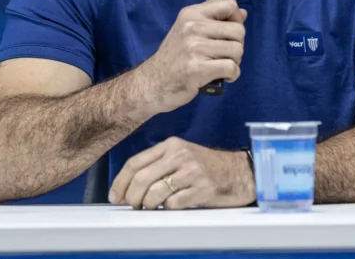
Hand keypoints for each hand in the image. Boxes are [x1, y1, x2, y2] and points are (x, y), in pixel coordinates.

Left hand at [109, 137, 254, 209]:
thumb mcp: (182, 156)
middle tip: (132, 206)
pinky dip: (168, 209)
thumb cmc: (207, 166)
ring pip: (155, 193)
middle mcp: (180, 155)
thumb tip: (129, 188)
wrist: (239, 172)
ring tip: (151, 208)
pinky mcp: (202, 189)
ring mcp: (192, 172)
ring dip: (148, 205)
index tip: (115, 196)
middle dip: (131, 197)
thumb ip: (158, 165)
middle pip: (141, 179)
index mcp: (171, 145)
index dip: (120, 182)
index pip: (136, 162)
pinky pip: (174, 203)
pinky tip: (172, 207)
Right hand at [138, 0, 245, 113]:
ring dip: (235, 62)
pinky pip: (231, 68)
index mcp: (192, 14)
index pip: (229, 5)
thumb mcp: (188, 30)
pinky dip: (232, 75)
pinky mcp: (198, 69)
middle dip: (237, 45)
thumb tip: (243, 13)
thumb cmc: (174, 57)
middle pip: (238, 30)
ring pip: (237, 50)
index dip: (236, 19)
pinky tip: (222, 77)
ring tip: (221, 66)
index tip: (228, 33)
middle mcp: (193, 26)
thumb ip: (214, 20)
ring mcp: (195, 47)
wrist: (152, 83)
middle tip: (224, 55)